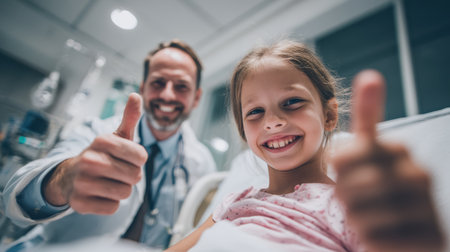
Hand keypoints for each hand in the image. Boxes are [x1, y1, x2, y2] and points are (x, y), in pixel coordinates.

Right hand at [44, 93, 147, 214]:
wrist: (70, 176)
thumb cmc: (101, 155)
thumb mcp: (116, 136)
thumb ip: (129, 117)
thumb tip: (137, 94)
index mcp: (102, 140)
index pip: (142, 156)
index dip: (138, 160)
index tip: (125, 158)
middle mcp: (90, 159)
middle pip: (135, 177)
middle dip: (130, 176)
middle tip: (115, 171)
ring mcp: (82, 182)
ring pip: (125, 193)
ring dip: (121, 190)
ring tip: (107, 182)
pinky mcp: (79, 203)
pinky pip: (112, 207)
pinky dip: (109, 203)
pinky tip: (98, 194)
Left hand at [332, 70, 444, 251]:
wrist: (404, 235)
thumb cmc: (377, 192)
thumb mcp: (368, 155)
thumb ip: (367, 119)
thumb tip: (369, 75)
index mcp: (399, 150)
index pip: (342, 156)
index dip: (337, 171)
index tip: (348, 173)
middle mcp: (417, 174)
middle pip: (347, 186)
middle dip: (344, 196)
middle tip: (358, 201)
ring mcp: (425, 208)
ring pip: (358, 212)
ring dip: (355, 218)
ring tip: (371, 218)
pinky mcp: (426, 237)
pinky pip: (373, 236)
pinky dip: (368, 238)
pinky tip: (381, 236)